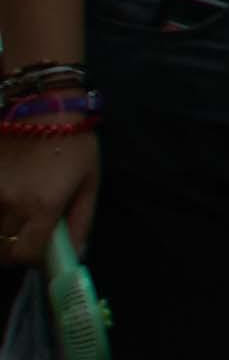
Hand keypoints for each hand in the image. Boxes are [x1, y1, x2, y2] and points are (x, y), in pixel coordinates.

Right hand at [0, 129, 84, 272]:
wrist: (41, 102)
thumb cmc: (74, 141)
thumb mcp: (90, 181)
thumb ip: (82, 222)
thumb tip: (75, 255)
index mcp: (43, 205)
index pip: (24, 254)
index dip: (31, 257)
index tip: (38, 247)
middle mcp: (10, 202)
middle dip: (12, 248)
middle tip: (23, 235)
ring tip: (11, 218)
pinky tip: (2, 203)